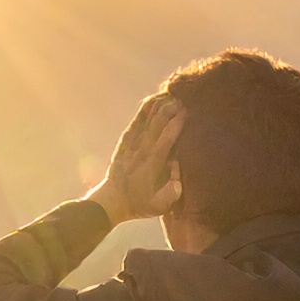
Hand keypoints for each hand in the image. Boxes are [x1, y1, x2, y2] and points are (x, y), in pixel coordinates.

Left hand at [87, 95, 183, 225]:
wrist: (112, 200)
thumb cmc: (140, 203)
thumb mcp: (159, 206)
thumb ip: (172, 192)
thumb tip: (178, 170)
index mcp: (152, 165)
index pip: (166, 140)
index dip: (175, 125)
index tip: (186, 113)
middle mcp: (142, 150)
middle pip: (157, 125)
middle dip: (170, 110)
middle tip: (183, 99)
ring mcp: (132, 144)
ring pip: (147, 120)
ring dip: (159, 106)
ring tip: (171, 94)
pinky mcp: (125, 141)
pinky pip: (136, 121)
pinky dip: (145, 109)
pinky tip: (154, 99)